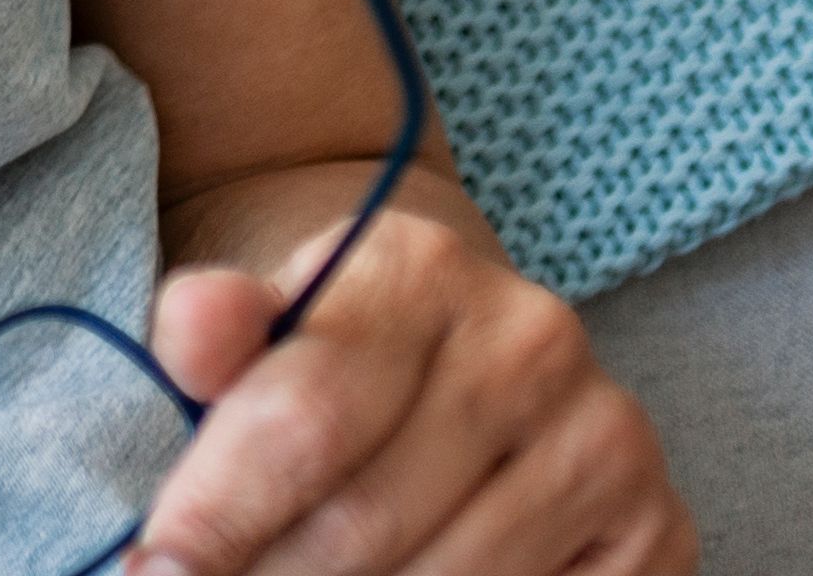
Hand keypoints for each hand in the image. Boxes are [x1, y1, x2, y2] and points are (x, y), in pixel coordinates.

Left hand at [128, 198, 689, 575]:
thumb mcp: (257, 315)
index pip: (304, 418)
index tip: (156, 570)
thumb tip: (193, 330)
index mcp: (419, 267)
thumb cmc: (322, 345)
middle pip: (369, 521)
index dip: (218, 513)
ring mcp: (604, 435)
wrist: (447, 338)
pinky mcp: (656, 526)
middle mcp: (530, 340)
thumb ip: (210, 327)